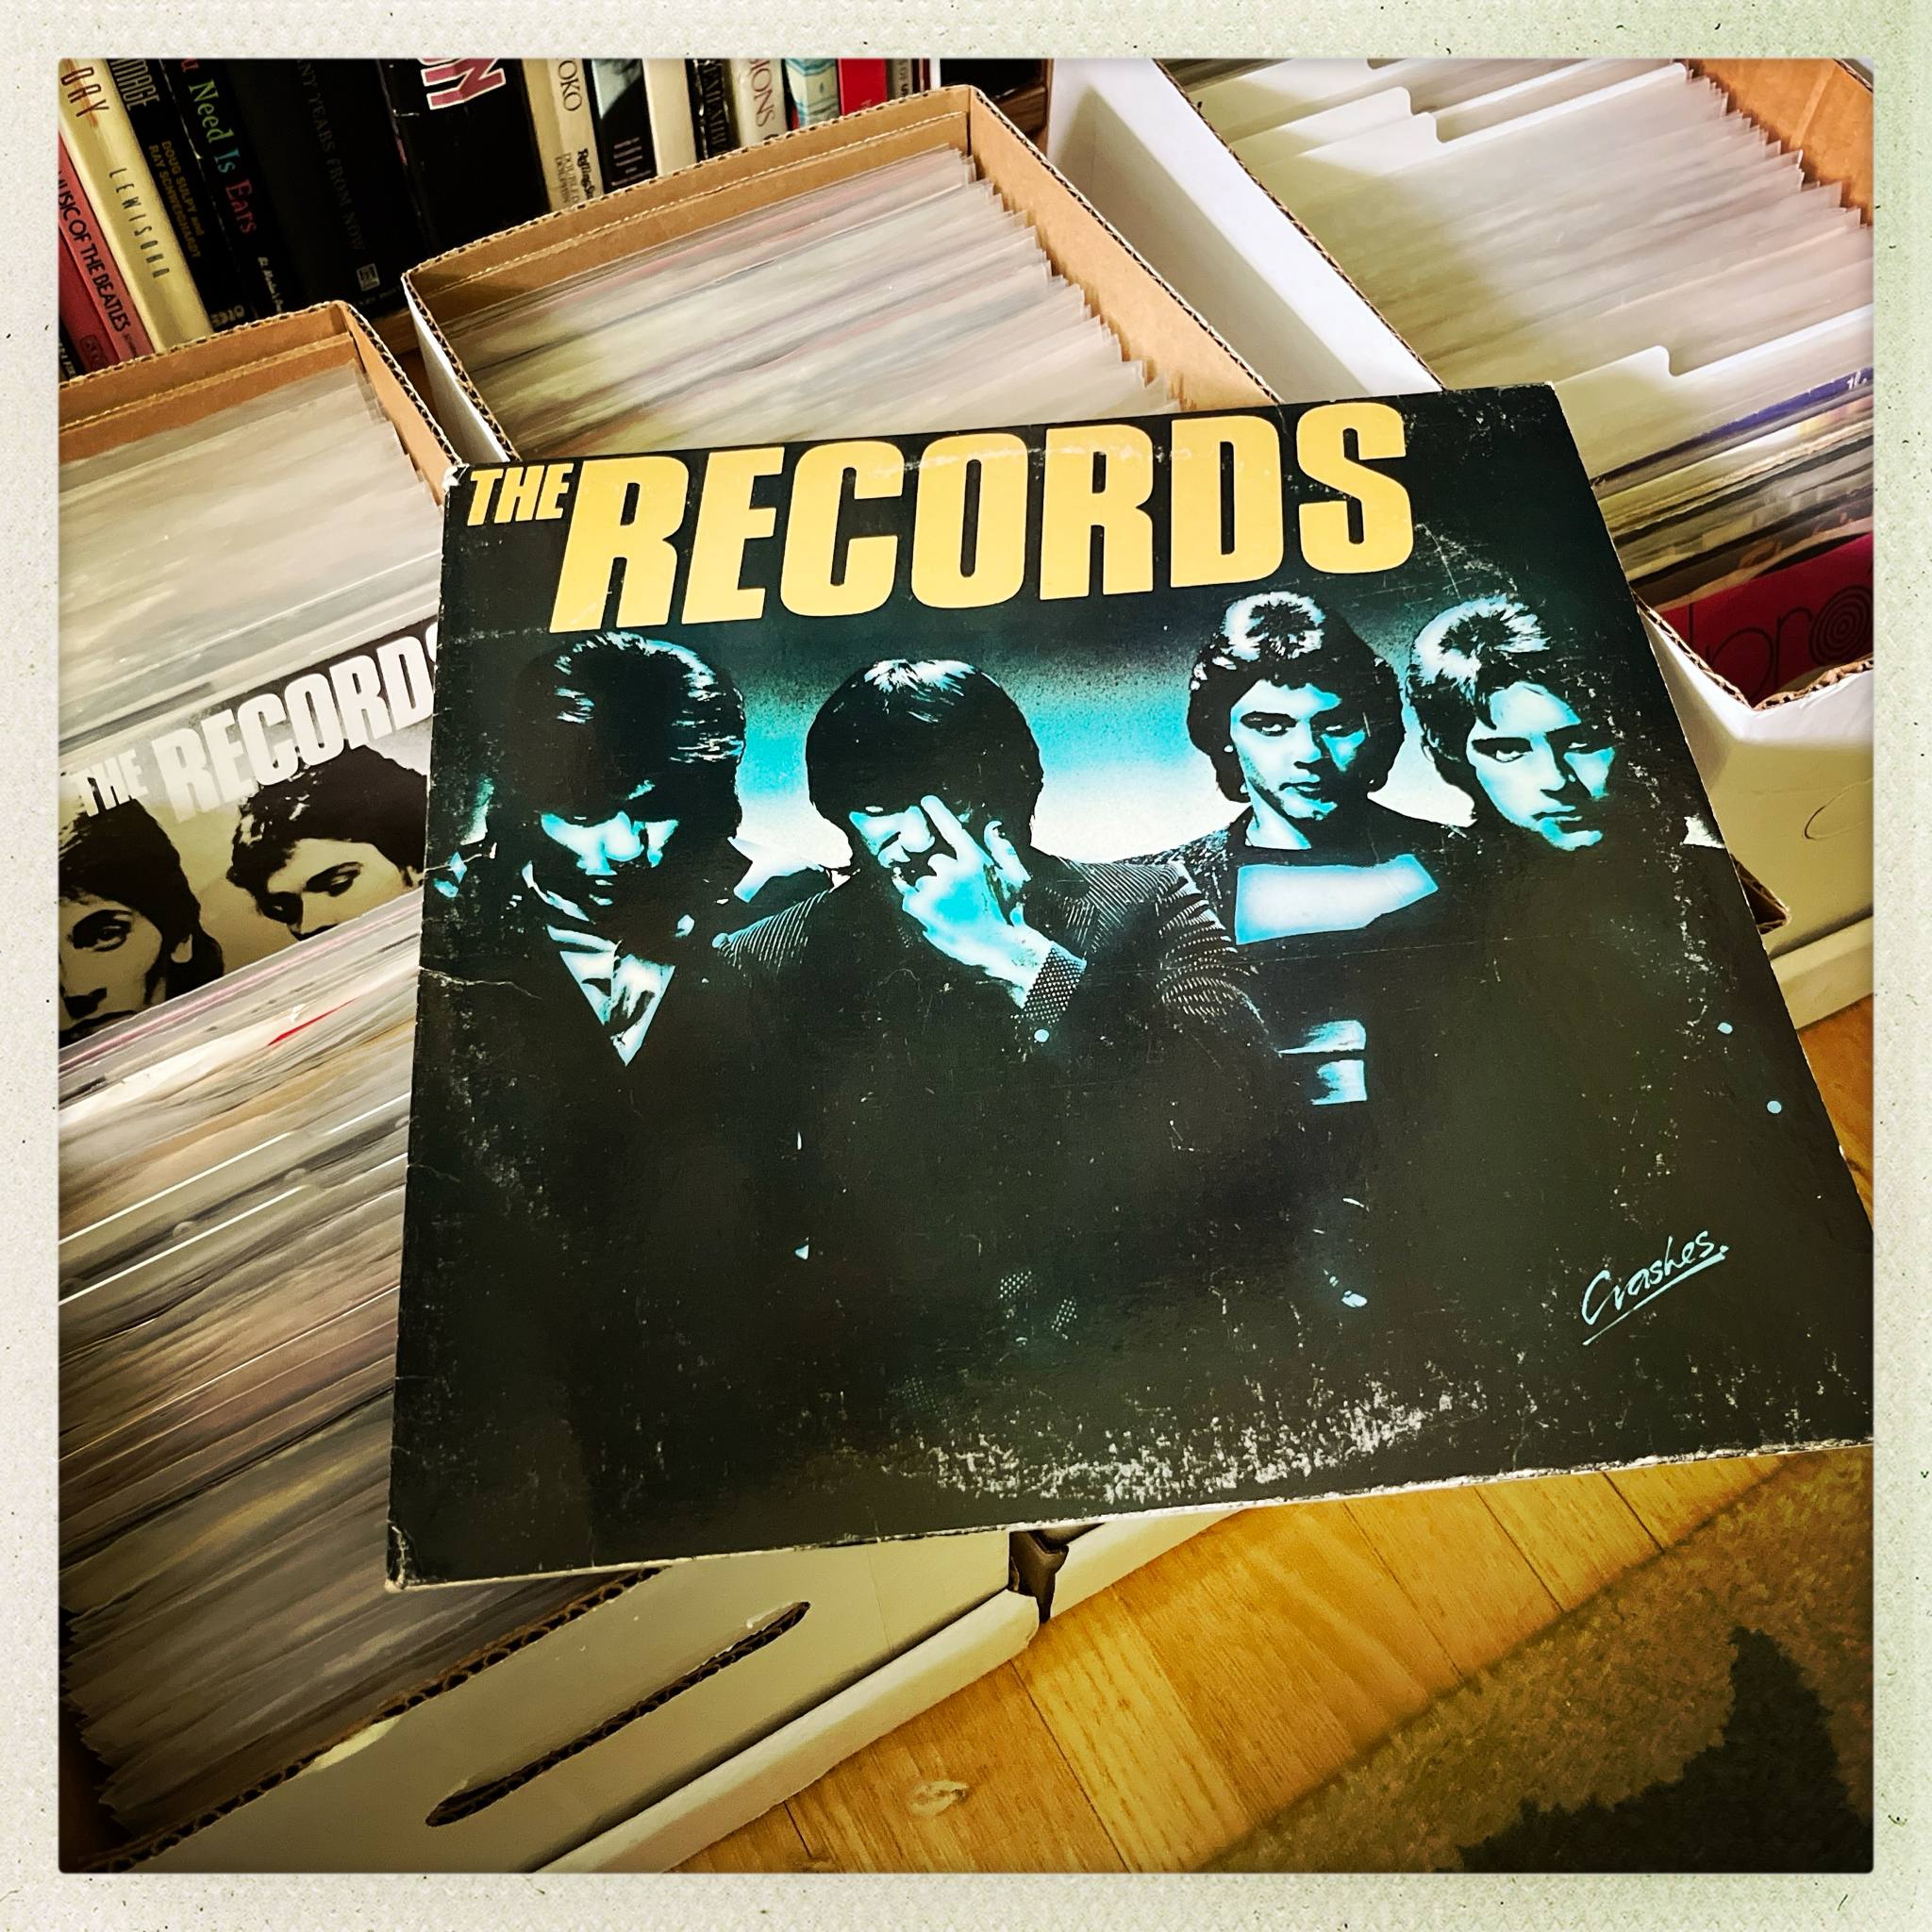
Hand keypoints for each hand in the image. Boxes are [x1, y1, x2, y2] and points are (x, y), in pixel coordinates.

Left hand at [895, 796, 1049, 1004]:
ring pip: (924, 882)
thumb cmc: (1011, 915)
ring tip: (953, 913)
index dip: (938, 812)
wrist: (999, 948)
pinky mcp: (919, 905)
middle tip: (962, 900)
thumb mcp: (1015, 878)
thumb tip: (992, 824)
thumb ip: (1003, 848)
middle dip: (944, 876)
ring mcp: (934, 887)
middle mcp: (952, 869)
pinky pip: (910, 897)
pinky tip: (939, 918)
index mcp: (975, 860)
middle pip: (936, 861)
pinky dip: (919, 907)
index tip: (925, 799)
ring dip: (933, 894)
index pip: (952, 829)